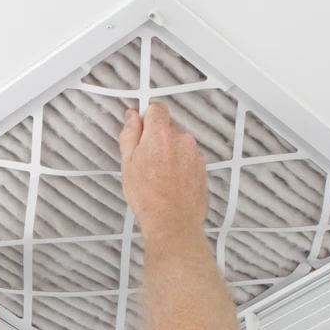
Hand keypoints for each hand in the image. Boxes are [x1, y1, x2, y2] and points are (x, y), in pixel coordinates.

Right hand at [119, 101, 209, 236]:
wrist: (172, 221)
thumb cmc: (148, 196)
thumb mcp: (127, 163)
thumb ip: (129, 134)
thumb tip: (131, 117)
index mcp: (160, 134)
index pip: (156, 108)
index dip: (146, 117)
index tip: (140, 129)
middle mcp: (181, 138)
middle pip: (168, 126)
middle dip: (156, 137)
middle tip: (145, 159)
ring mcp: (194, 153)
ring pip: (178, 142)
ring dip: (169, 151)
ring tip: (158, 174)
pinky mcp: (202, 166)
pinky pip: (188, 157)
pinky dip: (179, 164)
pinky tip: (170, 180)